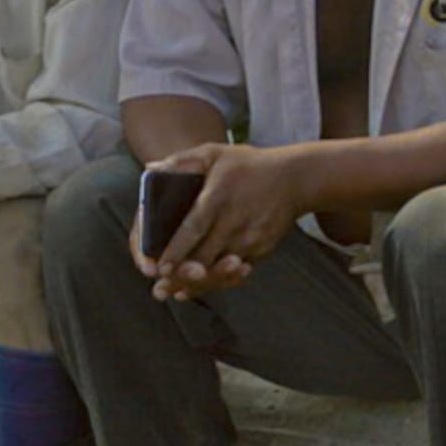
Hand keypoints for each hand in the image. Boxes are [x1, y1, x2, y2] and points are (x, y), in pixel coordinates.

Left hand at [143, 144, 310, 301]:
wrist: (296, 179)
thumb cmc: (250, 165)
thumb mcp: (216, 153)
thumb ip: (182, 161)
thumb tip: (149, 169)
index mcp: (219, 198)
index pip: (194, 228)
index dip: (176, 251)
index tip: (160, 268)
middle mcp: (235, 222)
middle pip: (204, 257)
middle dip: (181, 275)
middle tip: (158, 289)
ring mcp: (251, 239)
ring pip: (220, 270)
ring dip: (198, 284)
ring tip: (175, 292)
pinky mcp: (263, 249)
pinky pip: (237, 272)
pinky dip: (219, 282)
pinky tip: (201, 287)